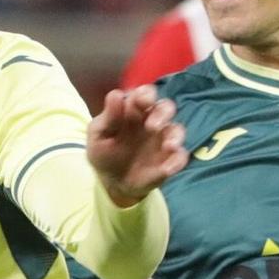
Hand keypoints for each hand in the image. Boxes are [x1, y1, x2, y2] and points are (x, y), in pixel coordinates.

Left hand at [87, 84, 185, 204]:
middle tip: (152, 126)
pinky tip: (166, 169)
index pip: (145, 94)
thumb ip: (108, 117)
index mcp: (134, 111)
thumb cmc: (104, 153)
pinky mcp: (170, 159)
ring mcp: (163, 139)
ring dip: (175, 136)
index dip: (147, 94)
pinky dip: (176, 161)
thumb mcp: (99, 136)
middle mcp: (153, 121)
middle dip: (163, 113)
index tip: (143, 101)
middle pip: (166, 107)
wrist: (111, 183)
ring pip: (177, 129)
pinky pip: (180, 156)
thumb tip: (116, 95)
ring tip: (168, 147)